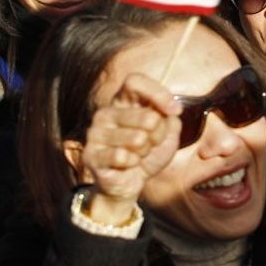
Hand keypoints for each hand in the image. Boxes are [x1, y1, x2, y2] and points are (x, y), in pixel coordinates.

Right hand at [80, 74, 181, 224]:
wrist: (130, 184)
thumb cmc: (147, 154)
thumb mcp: (167, 134)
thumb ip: (170, 117)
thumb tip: (170, 110)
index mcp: (122, 101)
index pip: (135, 81)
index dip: (158, 93)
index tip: (175, 111)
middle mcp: (105, 113)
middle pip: (147, 116)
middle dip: (158, 135)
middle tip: (149, 144)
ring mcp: (95, 133)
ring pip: (138, 138)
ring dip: (145, 151)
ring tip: (137, 155)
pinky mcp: (90, 154)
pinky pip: (123, 156)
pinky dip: (133, 163)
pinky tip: (127, 165)